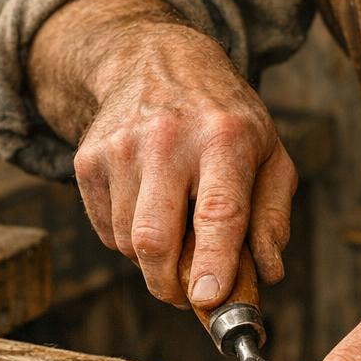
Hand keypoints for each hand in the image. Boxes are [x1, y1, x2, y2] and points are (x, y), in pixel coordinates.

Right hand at [72, 25, 296, 308]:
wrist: (155, 61)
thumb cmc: (224, 120)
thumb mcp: (268, 154)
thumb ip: (272, 217)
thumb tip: (267, 274)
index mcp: (224, 138)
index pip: (218, 211)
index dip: (214, 262)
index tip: (209, 300)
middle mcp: (168, 140)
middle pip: (155, 240)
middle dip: (170, 285)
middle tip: (189, 295)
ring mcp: (120, 148)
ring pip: (128, 243)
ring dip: (153, 260)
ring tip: (175, 230)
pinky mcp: (87, 159)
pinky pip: (106, 231)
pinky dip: (129, 239)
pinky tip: (148, 208)